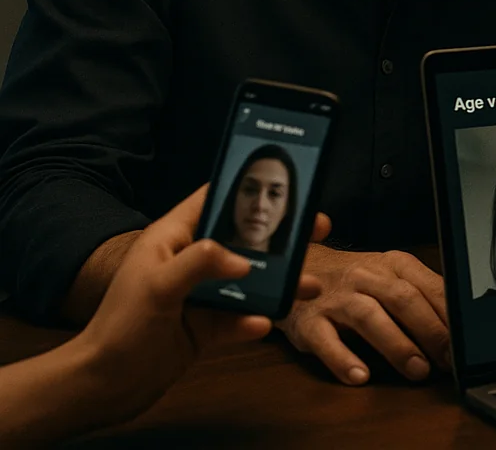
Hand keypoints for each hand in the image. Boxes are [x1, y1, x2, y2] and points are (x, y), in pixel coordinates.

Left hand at [73, 186, 326, 425]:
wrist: (105, 385)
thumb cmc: (120, 327)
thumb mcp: (157, 285)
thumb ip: (200, 263)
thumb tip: (244, 260)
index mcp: (173, 239)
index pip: (212, 201)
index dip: (244, 188)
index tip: (283, 181)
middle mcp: (190, 262)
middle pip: (243, 240)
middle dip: (280, 236)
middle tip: (317, 229)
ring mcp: (200, 296)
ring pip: (249, 281)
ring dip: (280, 282)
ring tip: (309, 285)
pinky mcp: (206, 327)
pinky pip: (239, 319)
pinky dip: (254, 320)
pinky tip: (263, 324)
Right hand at [277, 246, 450, 384]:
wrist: (300, 269)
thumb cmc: (357, 282)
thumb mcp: (392, 278)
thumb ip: (423, 297)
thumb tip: (460, 326)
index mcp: (394, 265)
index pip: (429, 287)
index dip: (450, 317)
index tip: (464, 344)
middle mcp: (366, 277)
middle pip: (403, 299)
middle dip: (430, 331)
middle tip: (446, 361)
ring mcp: (336, 298)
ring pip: (368, 316)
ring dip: (396, 345)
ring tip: (417, 371)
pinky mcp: (308, 321)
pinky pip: (325, 340)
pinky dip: (343, 359)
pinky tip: (360, 376)